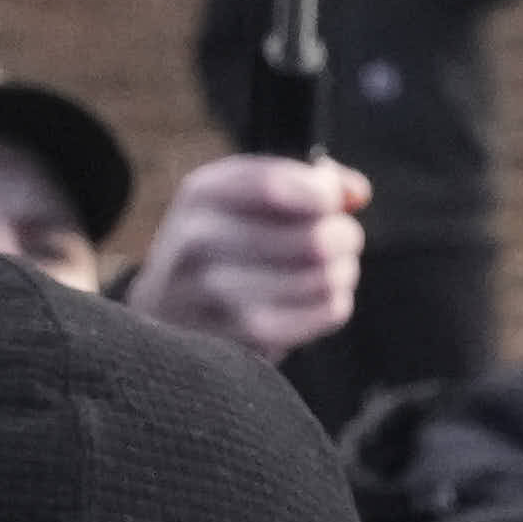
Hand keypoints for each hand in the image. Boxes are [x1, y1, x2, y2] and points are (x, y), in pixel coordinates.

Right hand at [123, 155, 369, 358]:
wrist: (165, 311)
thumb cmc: (222, 244)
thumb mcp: (242, 197)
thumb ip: (304, 181)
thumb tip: (357, 192)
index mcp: (201, 194)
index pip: (275, 186)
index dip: (323, 194)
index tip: (334, 202)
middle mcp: (200, 242)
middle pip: (313, 240)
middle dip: (345, 236)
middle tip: (344, 240)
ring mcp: (218, 297)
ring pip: (324, 279)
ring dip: (344, 272)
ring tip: (333, 269)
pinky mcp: (245, 340)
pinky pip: (325, 313)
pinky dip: (336, 303)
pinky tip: (319, 298)